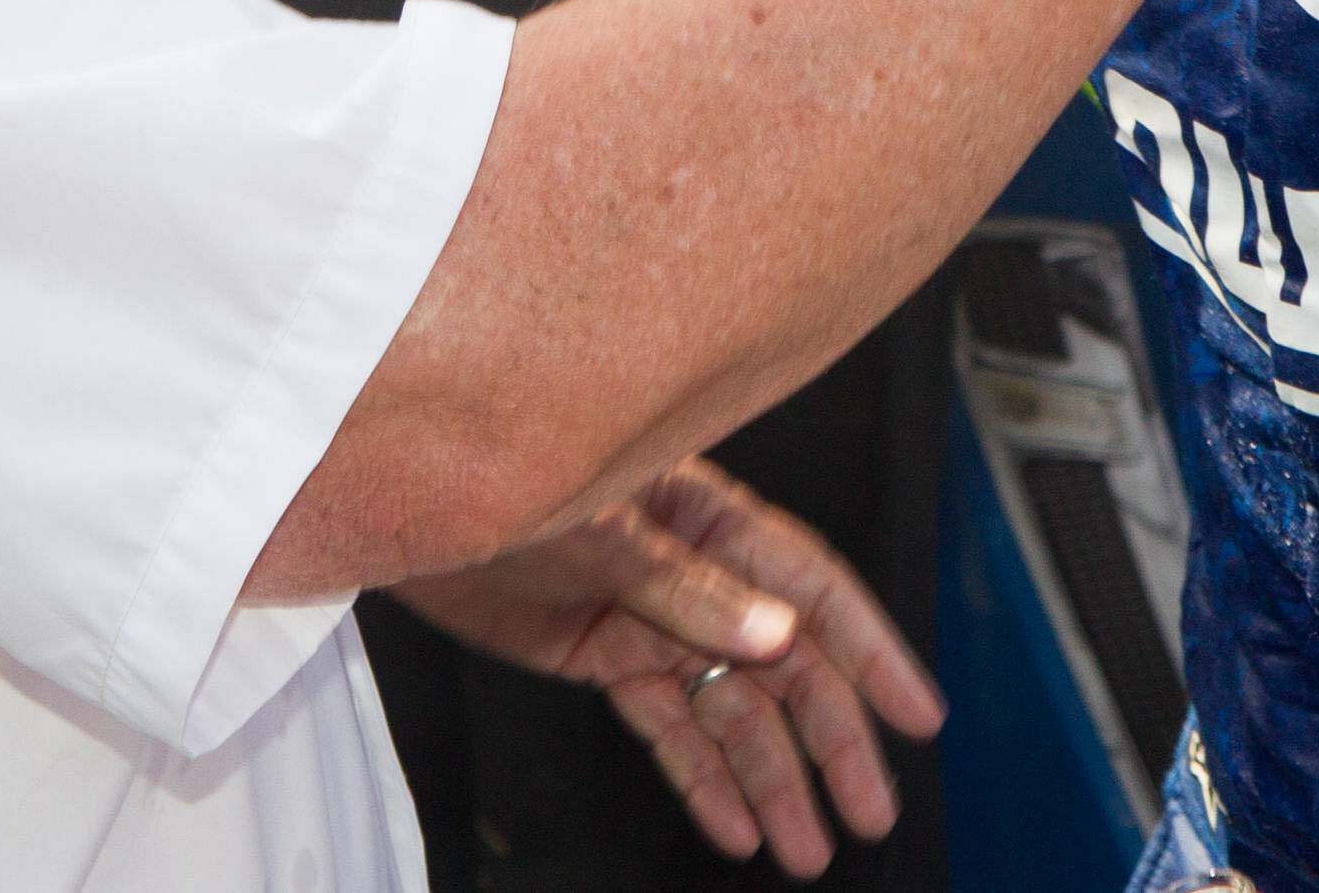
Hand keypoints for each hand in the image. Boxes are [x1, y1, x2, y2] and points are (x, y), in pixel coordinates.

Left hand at [391, 458, 943, 877]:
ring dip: (771, 778)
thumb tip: (775, 634)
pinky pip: (667, 724)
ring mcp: (650, 613)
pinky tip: (732, 824)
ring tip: (805, 848)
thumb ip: (685, 587)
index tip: (917, 714)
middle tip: (870, 810)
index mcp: (710, 517)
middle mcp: (694, 567)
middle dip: (832, 742)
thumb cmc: (500, 470)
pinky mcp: (603, 650)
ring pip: (730, 708)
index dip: (872, 652)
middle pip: (786, 664)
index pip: (814, 589)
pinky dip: (700, 777)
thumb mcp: (599, 531)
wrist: (402, 489)